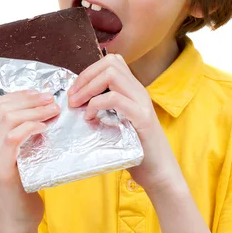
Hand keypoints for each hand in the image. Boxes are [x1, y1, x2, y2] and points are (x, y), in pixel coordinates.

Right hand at [0, 90, 59, 232]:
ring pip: (7, 119)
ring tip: (52, 111)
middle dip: (28, 99)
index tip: (38, 94)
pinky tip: (44, 128)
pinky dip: (31, 126)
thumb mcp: (12, 157)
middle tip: (50, 100)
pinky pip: (13, 137)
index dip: (17, 95)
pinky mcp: (0, 169)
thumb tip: (37, 107)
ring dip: (34, 110)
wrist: (17, 222)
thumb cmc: (20, 189)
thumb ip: (14, 135)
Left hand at [67, 54, 182, 192]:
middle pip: (110, 63)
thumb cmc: (136, 150)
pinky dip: (96, 104)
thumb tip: (78, 100)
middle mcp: (139, 91)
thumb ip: (107, 108)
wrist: (159, 171)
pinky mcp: (141, 118)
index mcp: (133, 90)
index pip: (112, 61)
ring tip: (78, 105)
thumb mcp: (119, 122)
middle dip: (85, 77)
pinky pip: (115, 98)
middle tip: (72, 98)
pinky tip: (90, 118)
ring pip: (112, 75)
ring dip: (88, 88)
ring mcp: (141, 102)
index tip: (75, 90)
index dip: (89, 71)